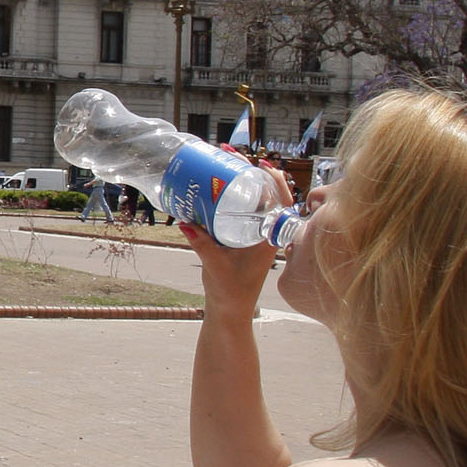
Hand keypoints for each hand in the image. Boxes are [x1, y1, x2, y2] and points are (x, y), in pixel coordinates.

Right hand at [180, 166, 294, 315]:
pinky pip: (237, 212)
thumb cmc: (231, 293)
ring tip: (219, 163)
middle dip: (247, 171)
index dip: (274, 179)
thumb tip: (186, 222)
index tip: (259, 163)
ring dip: (237, 181)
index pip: (281, 201)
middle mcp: (264, 233)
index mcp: (270, 238)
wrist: (230, 311)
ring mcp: (253, 235)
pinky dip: (227, 197)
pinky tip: (211, 188)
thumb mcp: (216, 266)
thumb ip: (202, 245)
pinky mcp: (241, 239)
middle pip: (263, 194)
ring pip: (250, 201)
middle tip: (227, 155)